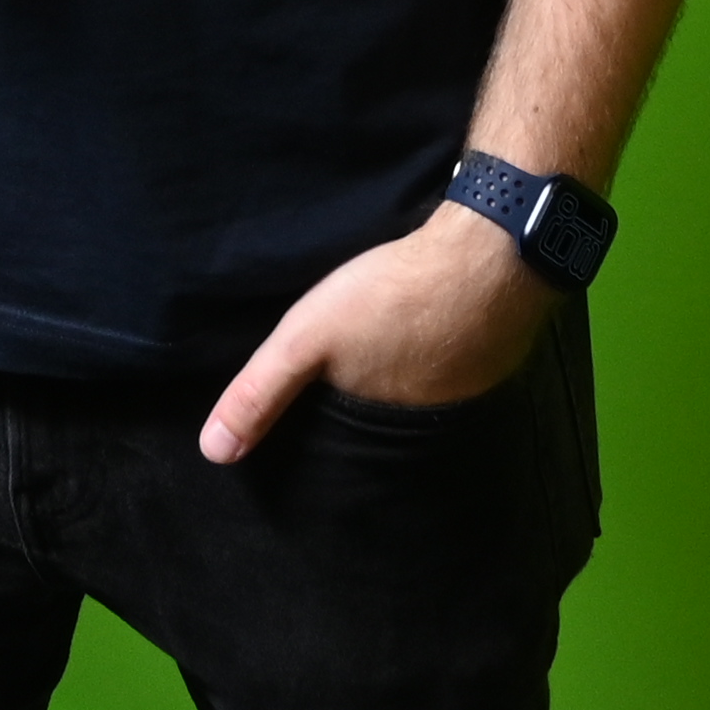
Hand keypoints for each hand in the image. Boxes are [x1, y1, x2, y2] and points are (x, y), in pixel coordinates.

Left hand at [199, 207, 548, 464]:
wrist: (489, 251)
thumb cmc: (391, 297)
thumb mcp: (307, 339)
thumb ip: (260, 392)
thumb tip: (213, 453)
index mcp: (386, 430)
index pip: (353, 458)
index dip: (330, 450)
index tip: (309, 443)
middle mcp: (435, 423)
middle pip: (389, 425)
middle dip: (365, 413)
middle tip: (343, 390)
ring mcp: (473, 386)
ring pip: (426, 392)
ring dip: (405, 378)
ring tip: (381, 357)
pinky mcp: (495, 349)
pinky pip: (458, 362)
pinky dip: (439, 350)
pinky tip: (426, 326)